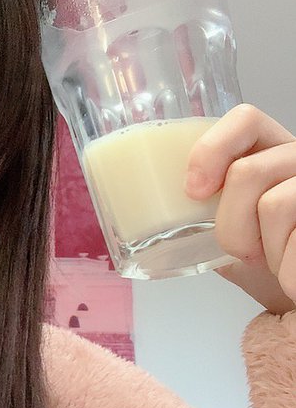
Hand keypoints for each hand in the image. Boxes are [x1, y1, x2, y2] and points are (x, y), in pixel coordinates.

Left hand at [185, 103, 295, 314]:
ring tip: (268, 258)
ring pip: (275, 205)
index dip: (212, 149)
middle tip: (239, 249)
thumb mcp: (220, 228)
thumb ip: (194, 210)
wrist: (291, 289)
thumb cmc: (259, 257)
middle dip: (230, 224)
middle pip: (249, 172)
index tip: (193, 191)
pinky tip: (287, 271)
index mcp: (268, 149)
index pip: (244, 119)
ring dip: (260, 247)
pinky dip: (286, 268)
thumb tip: (128, 215)